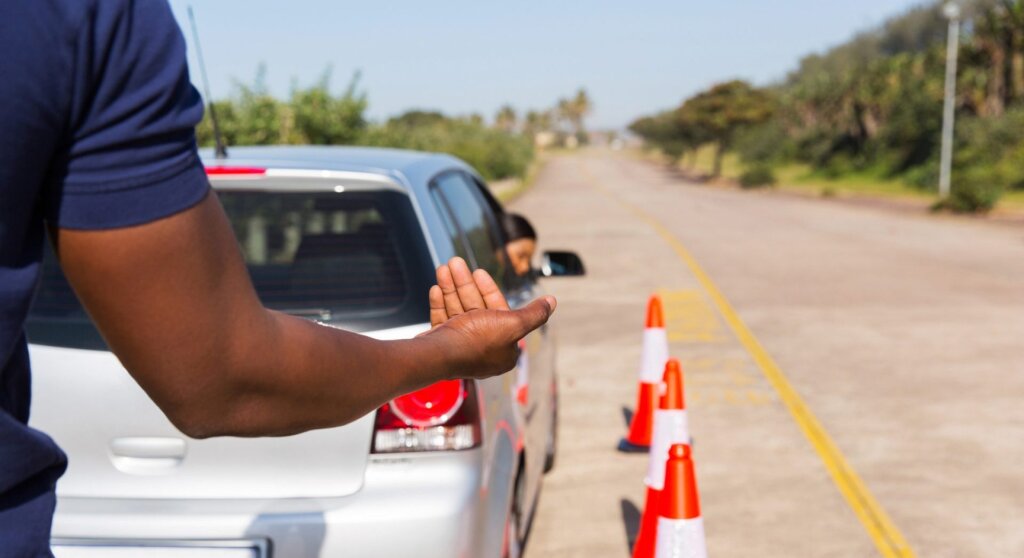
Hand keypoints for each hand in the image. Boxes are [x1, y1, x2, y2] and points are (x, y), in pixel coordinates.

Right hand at [421, 257, 555, 378]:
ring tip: (444, 267)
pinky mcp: (442, 345)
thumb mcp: (513, 325)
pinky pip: (443, 320)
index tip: (479, 272)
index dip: (489, 290)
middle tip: (455, 262)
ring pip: (457, 310)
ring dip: (451, 287)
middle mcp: (482, 349)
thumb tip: (552, 302)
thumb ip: (534, 313)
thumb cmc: (476, 341)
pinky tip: (436, 287)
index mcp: (503, 349)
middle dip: (465, 283)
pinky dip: (440, 303)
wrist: (437, 356)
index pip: (499, 312)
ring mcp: (460, 347)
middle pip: (475, 308)